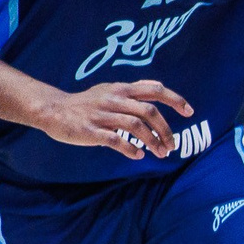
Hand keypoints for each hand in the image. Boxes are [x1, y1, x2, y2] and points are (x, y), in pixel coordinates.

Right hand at [40, 80, 191, 157]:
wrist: (53, 109)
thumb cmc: (86, 102)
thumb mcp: (110, 89)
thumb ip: (133, 90)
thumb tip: (157, 87)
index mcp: (121, 89)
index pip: (155, 90)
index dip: (175, 99)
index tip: (189, 112)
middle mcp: (114, 99)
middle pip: (150, 112)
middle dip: (166, 131)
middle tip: (172, 146)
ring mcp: (102, 115)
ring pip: (136, 126)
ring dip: (153, 141)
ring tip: (160, 153)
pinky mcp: (90, 130)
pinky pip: (115, 140)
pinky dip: (130, 149)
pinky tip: (139, 155)